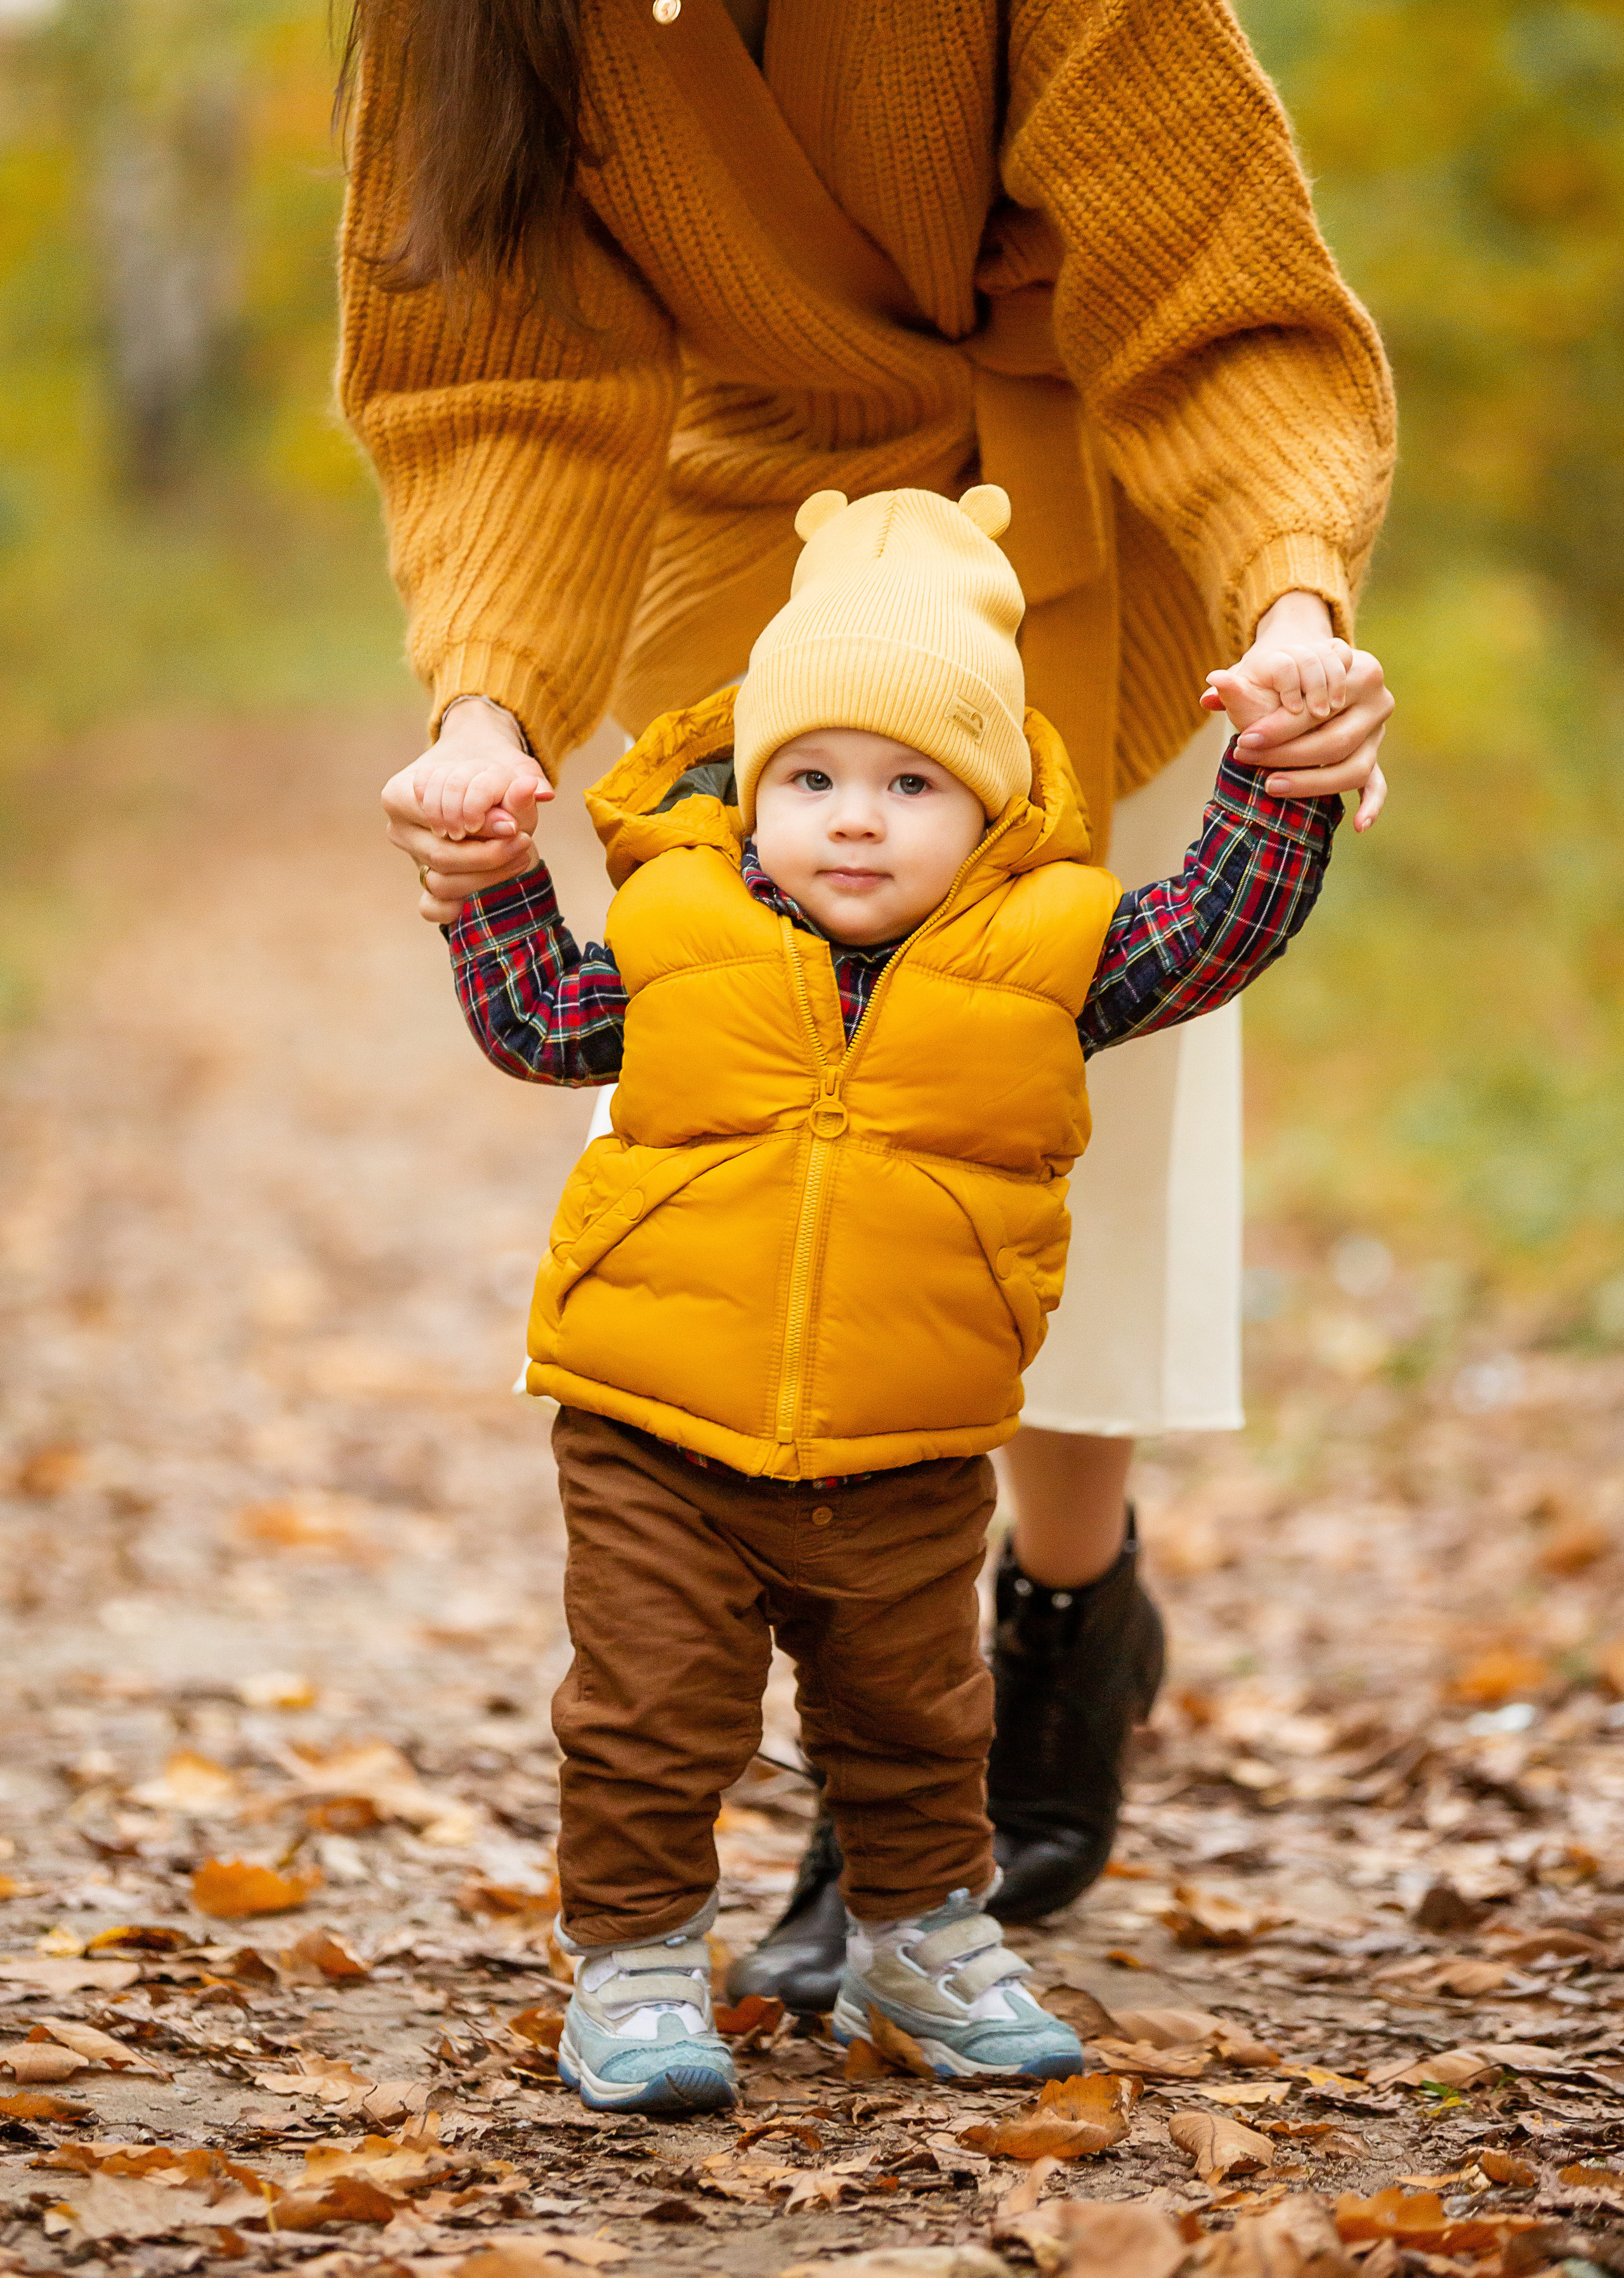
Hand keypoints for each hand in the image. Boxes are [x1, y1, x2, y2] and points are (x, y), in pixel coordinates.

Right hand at [382, 698, 551, 920]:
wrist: (481, 781)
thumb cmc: (491, 773)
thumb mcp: (509, 769)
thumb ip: (521, 781)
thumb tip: (537, 791)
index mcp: (401, 794)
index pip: (437, 814)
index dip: (477, 824)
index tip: (513, 826)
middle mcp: (399, 829)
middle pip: (440, 856)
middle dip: (486, 855)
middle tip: (523, 843)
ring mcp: (412, 858)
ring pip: (442, 883)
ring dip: (486, 876)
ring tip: (520, 856)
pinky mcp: (425, 883)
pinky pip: (432, 908)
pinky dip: (455, 909)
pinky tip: (484, 896)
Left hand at [1201, 591, 1392, 831]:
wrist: (1310, 675)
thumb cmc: (1284, 674)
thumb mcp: (1264, 670)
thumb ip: (1239, 685)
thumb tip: (1211, 688)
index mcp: (1358, 668)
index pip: (1319, 706)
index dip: (1280, 727)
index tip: (1245, 740)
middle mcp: (1378, 700)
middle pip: (1336, 739)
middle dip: (1289, 755)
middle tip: (1248, 761)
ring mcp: (1378, 732)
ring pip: (1355, 767)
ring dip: (1313, 783)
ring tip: (1272, 787)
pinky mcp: (1374, 755)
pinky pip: (1377, 784)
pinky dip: (1372, 804)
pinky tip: (1358, 825)